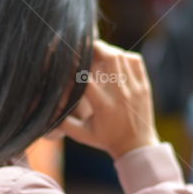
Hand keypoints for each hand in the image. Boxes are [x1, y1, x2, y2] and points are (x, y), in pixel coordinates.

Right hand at [58, 40, 159, 159]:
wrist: (136, 146)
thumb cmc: (106, 140)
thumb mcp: (81, 134)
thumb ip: (63, 121)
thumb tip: (47, 107)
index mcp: (104, 106)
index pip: (87, 77)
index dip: (75, 66)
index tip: (68, 60)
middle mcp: (121, 94)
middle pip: (109, 58)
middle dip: (96, 48)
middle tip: (86, 47)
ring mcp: (135, 88)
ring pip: (122, 56)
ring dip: (109, 50)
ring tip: (99, 52)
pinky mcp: (144, 86)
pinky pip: (136, 60)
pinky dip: (124, 56)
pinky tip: (116, 60)